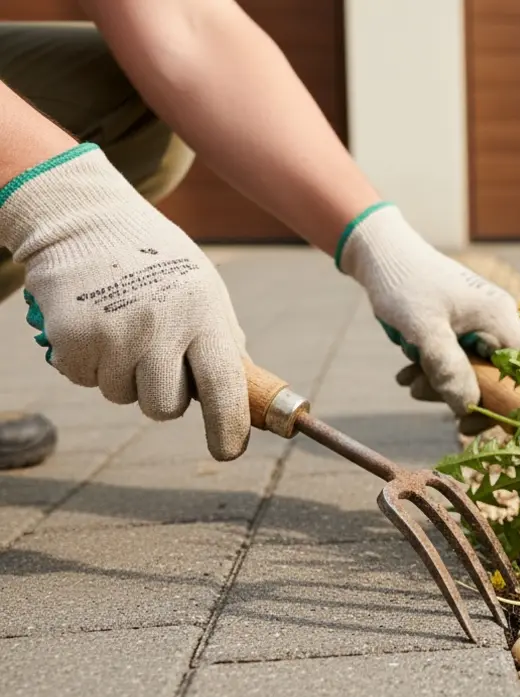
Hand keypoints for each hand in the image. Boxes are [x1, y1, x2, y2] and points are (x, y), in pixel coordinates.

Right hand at [1, 144, 250, 460]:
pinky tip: (94, 324)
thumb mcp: (203, 291)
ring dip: (122, 375)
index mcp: (203, 314)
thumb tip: (244, 393)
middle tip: (154, 358)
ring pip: (122, 396)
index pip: (223, 384)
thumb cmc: (156, 262)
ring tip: (122, 327)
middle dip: (162, 396)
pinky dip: (87, 363)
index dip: (228, 425)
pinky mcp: (71, 336)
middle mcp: (161, 325)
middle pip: (165, 406)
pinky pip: (84, 380)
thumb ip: (222, 340)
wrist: (85, 220)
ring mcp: (114, 332)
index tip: (228, 450)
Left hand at [336, 204, 519, 418]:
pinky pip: (458, 361)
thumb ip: (447, 366)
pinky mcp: (462, 328)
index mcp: (499, 318)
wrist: (381, 254)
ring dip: (441, 384)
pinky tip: (408, 372)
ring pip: (473, 372)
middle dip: (460, 393)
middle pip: (496, 377)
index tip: (471, 422)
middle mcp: (497, 322)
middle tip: (420, 394)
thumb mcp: (423, 327)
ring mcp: (480, 325)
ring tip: (407, 381)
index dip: (505, 403)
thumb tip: (467, 407)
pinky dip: (435, 371)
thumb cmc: (403, 283)